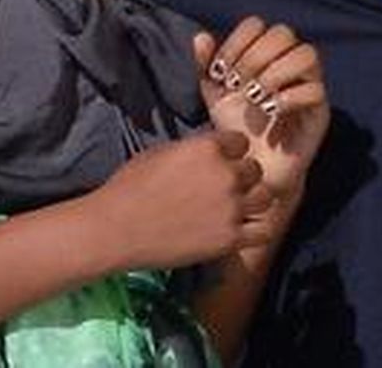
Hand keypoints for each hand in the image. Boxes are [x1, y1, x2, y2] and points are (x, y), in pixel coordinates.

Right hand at [87, 130, 272, 271]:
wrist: (116, 229)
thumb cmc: (130, 188)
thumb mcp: (162, 152)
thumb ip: (195, 149)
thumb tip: (211, 150)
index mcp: (209, 148)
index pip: (241, 142)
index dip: (231, 151)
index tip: (223, 161)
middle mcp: (226, 175)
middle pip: (255, 170)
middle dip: (242, 176)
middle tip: (226, 187)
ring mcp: (231, 208)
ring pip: (265, 197)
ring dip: (252, 200)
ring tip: (237, 207)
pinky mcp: (229, 239)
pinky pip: (262, 231)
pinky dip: (255, 230)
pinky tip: (243, 229)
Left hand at [194, 17, 329, 217]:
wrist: (252, 170)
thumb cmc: (237, 129)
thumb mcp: (216, 96)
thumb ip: (207, 67)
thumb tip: (201, 37)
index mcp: (266, 54)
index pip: (257, 24)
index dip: (236, 42)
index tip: (220, 72)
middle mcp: (291, 63)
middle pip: (283, 33)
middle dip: (254, 57)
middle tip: (237, 85)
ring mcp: (309, 85)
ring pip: (306, 54)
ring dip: (275, 73)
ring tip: (255, 98)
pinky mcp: (320, 111)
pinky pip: (315, 90)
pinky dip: (288, 98)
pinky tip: (269, 112)